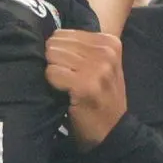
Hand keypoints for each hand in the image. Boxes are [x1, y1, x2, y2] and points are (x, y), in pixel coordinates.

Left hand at [45, 30, 127, 149]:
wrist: (113, 130)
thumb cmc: (102, 96)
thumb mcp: (102, 65)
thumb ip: (82, 48)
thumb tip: (49, 36)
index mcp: (110, 42)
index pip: (64, 33)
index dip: (60, 52)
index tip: (72, 69)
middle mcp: (106, 51)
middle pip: (56, 43)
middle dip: (55, 61)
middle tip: (67, 79)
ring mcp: (97, 68)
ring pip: (52, 56)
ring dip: (54, 73)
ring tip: (68, 86)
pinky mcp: (84, 84)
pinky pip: (52, 73)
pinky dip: (53, 84)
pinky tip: (66, 94)